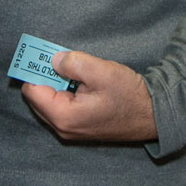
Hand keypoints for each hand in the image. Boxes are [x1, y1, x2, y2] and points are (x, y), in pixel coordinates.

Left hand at [21, 50, 157, 143]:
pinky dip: (66, 92)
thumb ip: (73, 63)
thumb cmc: (129, 95)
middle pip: (38, 97)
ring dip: (57, 84)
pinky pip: (62, 107)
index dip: (36, 70)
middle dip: (46, 77)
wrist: (153, 115)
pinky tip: (82, 83)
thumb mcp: (101, 72)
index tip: (44, 54)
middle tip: (62, 60)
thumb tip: (53, 60)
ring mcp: (71, 131)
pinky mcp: (79, 127)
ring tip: (76, 71)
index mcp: (63, 116)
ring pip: (50, 101)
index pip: (32, 90)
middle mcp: (63, 128)